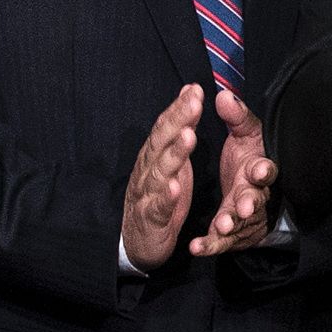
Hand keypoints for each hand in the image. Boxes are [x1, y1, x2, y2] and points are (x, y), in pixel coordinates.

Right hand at [120, 85, 206, 270]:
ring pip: (161, 171)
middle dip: (178, 121)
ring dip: (174, 154)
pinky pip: (159, 207)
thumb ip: (179, 130)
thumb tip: (189, 95)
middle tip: (194, 103)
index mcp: (154, 156)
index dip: (180, 108)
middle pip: (162, 142)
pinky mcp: (151, 220)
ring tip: (189, 137)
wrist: (135, 242)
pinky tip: (175, 187)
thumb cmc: (157, 197)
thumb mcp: (170, 162)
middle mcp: (148, 171)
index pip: (166, 127)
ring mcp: (147, 194)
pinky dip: (166, 197)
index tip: (196, 89)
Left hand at [192, 84, 278, 254]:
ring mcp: (244, 218)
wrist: (251, 195)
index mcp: (259, 169)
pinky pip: (220, 243)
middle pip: (255, 199)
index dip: (264, 170)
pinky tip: (196, 248)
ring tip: (220, 226)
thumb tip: (224, 95)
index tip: (259, 169)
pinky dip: (210, 245)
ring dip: (230, 225)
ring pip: (238, 224)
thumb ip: (237, 117)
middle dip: (249, 202)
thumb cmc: (249, 160)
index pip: (266, 169)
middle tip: (242, 207)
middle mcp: (255, 195)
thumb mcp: (246, 136)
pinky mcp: (232, 235)